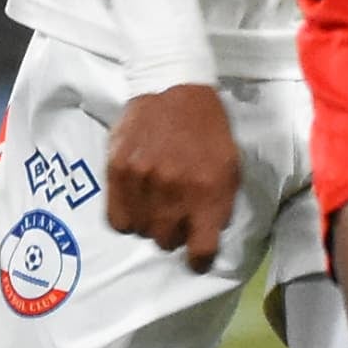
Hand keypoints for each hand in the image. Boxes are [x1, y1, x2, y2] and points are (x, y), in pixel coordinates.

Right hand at [103, 83, 241, 271]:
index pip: (201, 250)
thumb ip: (219, 205)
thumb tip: (204, 239)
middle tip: (176, 215)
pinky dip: (127, 217)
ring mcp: (142, 181)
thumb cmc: (208, 131)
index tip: (197, 255)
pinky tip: (137, 203)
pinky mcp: (117, 171)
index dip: (200, 258)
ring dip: (150, 223)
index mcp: (208, 192)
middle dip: (173, 233)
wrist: (174, 88)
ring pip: (141, 231)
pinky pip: (116, 219)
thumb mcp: (230, 167)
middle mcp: (174, 191)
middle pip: (166, 242)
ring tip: (156, 204)